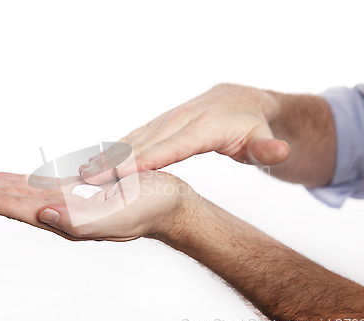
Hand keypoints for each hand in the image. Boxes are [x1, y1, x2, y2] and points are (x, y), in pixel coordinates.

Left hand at [0, 171, 194, 241]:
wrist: (171, 205)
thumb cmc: (151, 209)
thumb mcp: (120, 216)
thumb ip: (81, 221)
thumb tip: (45, 215)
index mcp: (67, 218)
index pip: (13, 207)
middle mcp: (63, 212)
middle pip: (10, 201)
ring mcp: (70, 202)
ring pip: (23, 193)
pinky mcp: (81, 192)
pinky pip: (43, 185)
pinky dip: (22, 182)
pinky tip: (12, 179)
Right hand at [79, 84, 289, 183]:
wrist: (242, 100)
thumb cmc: (252, 124)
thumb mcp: (265, 138)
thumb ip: (269, 149)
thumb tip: (280, 152)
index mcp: (205, 127)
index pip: (173, 147)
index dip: (148, 161)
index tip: (123, 173)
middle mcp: (182, 120)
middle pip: (145, 143)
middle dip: (117, 161)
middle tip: (88, 177)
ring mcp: (169, 120)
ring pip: (135, 138)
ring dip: (109, 154)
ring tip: (83, 171)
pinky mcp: (161, 123)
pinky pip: (136, 136)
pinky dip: (116, 149)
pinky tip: (98, 160)